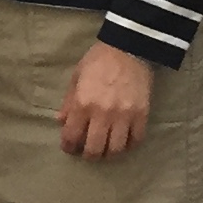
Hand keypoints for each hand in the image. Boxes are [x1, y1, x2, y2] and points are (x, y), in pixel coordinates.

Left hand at [58, 40, 154, 159]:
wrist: (129, 48)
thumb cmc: (99, 60)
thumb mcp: (76, 76)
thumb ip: (68, 102)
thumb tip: (61, 122)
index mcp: (82, 103)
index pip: (72, 136)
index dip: (68, 146)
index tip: (70, 147)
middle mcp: (102, 113)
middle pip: (94, 149)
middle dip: (88, 155)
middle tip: (87, 152)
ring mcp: (124, 115)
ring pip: (115, 149)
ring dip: (108, 153)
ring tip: (105, 149)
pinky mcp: (142, 114)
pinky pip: (135, 139)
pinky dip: (128, 144)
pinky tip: (123, 141)